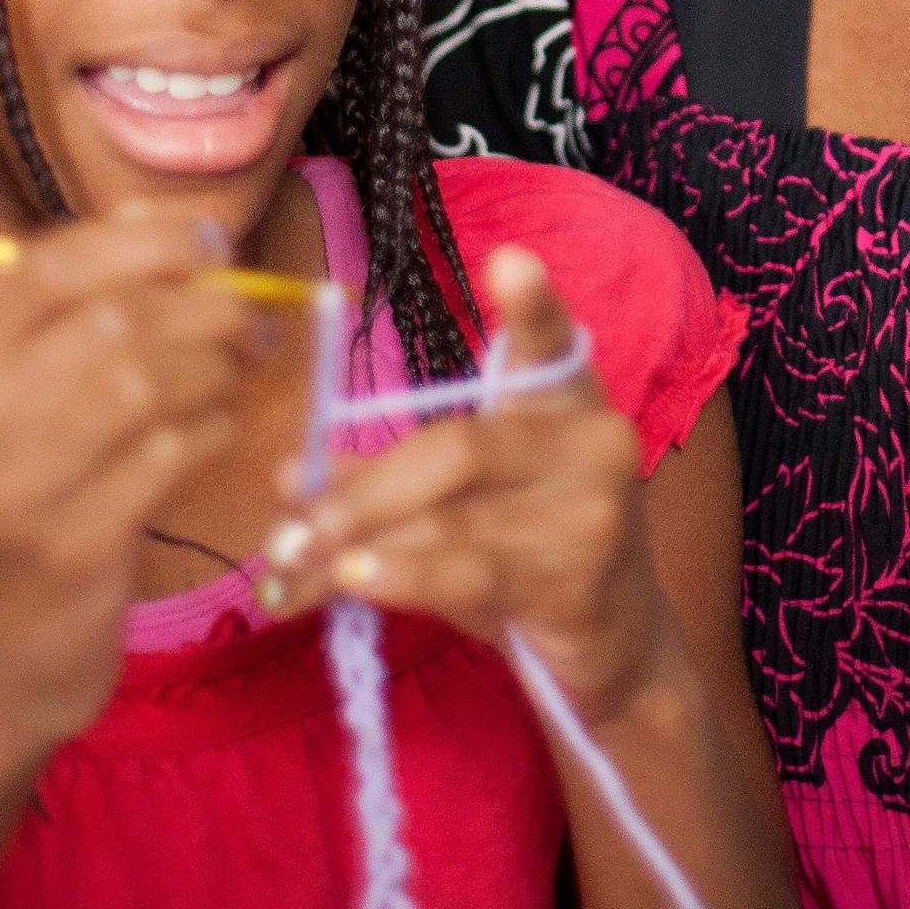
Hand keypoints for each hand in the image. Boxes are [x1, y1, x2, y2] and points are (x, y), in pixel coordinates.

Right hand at [0, 210, 271, 770]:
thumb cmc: (5, 518)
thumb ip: (62, 320)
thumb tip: (156, 223)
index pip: (46, 266)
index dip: (144, 242)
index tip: (209, 241)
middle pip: (112, 319)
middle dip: (205, 306)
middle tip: (250, 318)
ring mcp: (9, 491)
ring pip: (148, 381)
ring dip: (217, 368)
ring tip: (238, 373)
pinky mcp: (71, 548)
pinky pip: (172, 454)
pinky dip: (213, 431)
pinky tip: (216, 434)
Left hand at [258, 247, 682, 727]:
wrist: (620, 648)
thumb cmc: (533, 560)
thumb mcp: (469, 507)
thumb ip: (389, 481)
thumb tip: (289, 473)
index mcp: (567, 402)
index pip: (550, 342)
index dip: (533, 302)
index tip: (507, 260)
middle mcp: (594, 442)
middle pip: (457, 447)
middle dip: (362, 491)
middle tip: (290, 529)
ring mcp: (594, 512)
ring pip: (453, 517)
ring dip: (360, 544)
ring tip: (297, 565)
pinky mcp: (580, 580)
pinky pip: (472, 571)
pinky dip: (402, 575)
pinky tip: (356, 580)